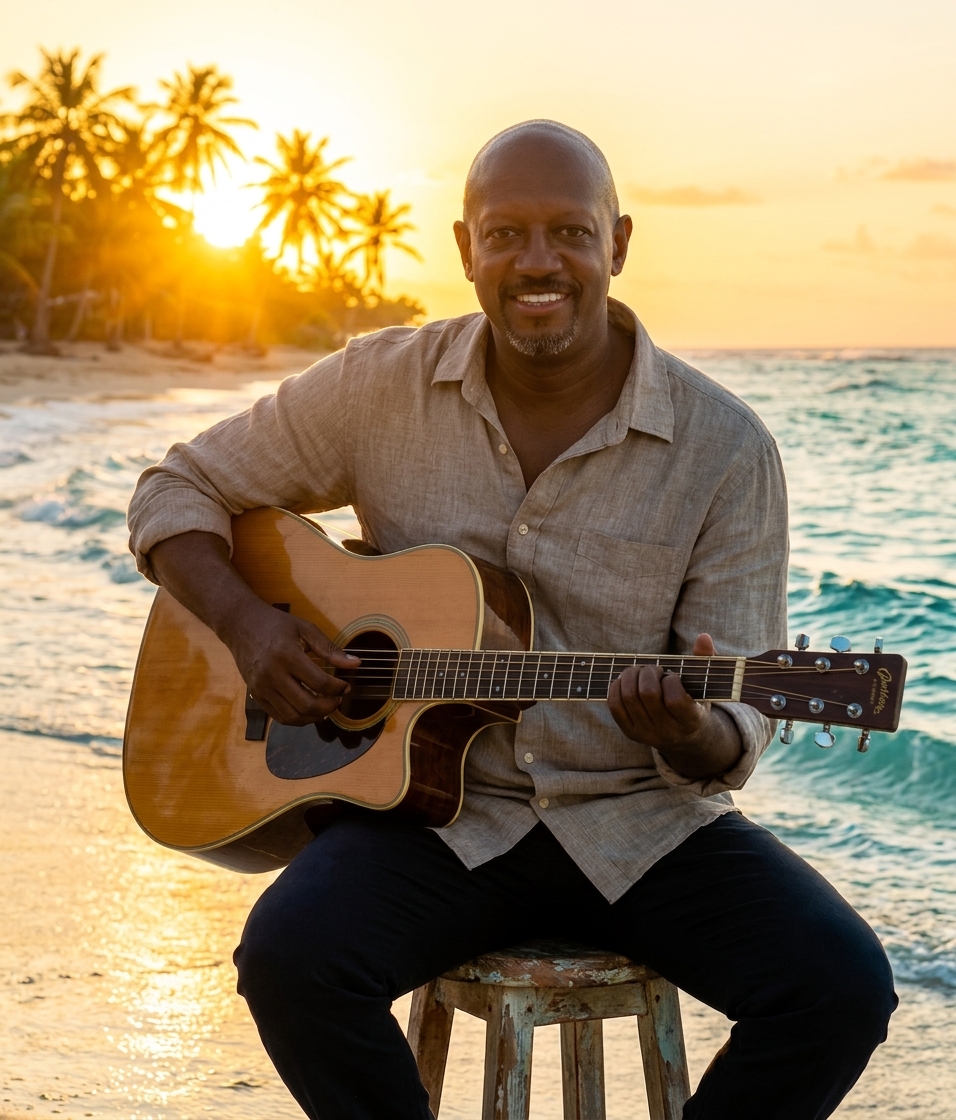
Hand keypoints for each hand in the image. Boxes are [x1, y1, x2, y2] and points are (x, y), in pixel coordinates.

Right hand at [226, 601, 359, 725]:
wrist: (240, 625)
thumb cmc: (275, 624)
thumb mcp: (305, 629)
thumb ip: (330, 648)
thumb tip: (356, 664)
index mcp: (287, 656)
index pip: (319, 683)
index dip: (338, 688)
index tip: (346, 686)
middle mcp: (271, 675)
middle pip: (307, 705)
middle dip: (329, 706)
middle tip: (338, 699)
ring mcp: (261, 688)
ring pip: (293, 717)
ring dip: (314, 717)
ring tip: (326, 707)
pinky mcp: (256, 695)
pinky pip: (279, 717)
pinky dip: (298, 719)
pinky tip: (309, 710)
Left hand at [608, 633, 742, 777]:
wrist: (685, 739)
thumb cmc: (696, 703)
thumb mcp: (706, 686)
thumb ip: (706, 660)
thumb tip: (703, 636)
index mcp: (691, 721)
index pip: (675, 700)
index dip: (671, 681)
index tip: (673, 676)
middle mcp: (668, 731)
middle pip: (648, 695)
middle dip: (648, 672)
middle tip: (654, 669)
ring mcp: (647, 734)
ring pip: (629, 697)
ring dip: (631, 675)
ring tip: (640, 672)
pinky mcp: (631, 732)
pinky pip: (615, 706)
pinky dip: (616, 687)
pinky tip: (626, 680)